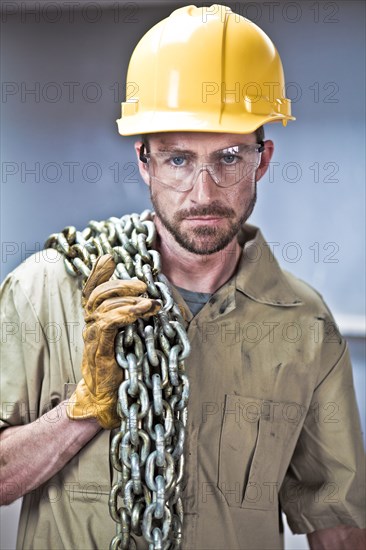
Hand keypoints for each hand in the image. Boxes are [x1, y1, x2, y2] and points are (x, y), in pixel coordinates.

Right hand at [67, 254, 160, 428]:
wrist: (106, 401)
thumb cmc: (122, 370)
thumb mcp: (129, 339)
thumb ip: (133, 321)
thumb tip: (152, 300)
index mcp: (96, 322)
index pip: (91, 292)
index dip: (97, 274)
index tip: (109, 259)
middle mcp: (91, 328)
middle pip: (97, 295)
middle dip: (121, 284)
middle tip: (142, 285)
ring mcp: (93, 339)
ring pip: (103, 307)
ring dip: (129, 300)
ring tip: (150, 302)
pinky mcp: (100, 351)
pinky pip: (107, 325)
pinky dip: (124, 314)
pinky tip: (140, 312)